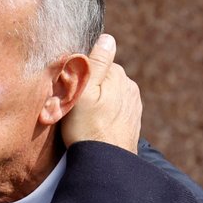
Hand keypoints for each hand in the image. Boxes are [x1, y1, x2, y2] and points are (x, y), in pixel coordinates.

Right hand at [61, 34, 140, 153]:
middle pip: (102, 79)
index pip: (95, 63)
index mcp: (118, 75)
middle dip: (89, 88)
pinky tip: (94, 128)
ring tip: (82, 121)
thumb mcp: (83, 92)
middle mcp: (130, 87)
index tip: (69, 91)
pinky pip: (113, 111)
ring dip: (96, 103)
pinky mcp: (131, 122)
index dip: (79, 75)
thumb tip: (108, 38)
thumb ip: (95, 63)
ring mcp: (133, 105)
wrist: (106, 164)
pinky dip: (104, 116)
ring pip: (108, 95)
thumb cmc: (87, 129)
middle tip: (73, 108)